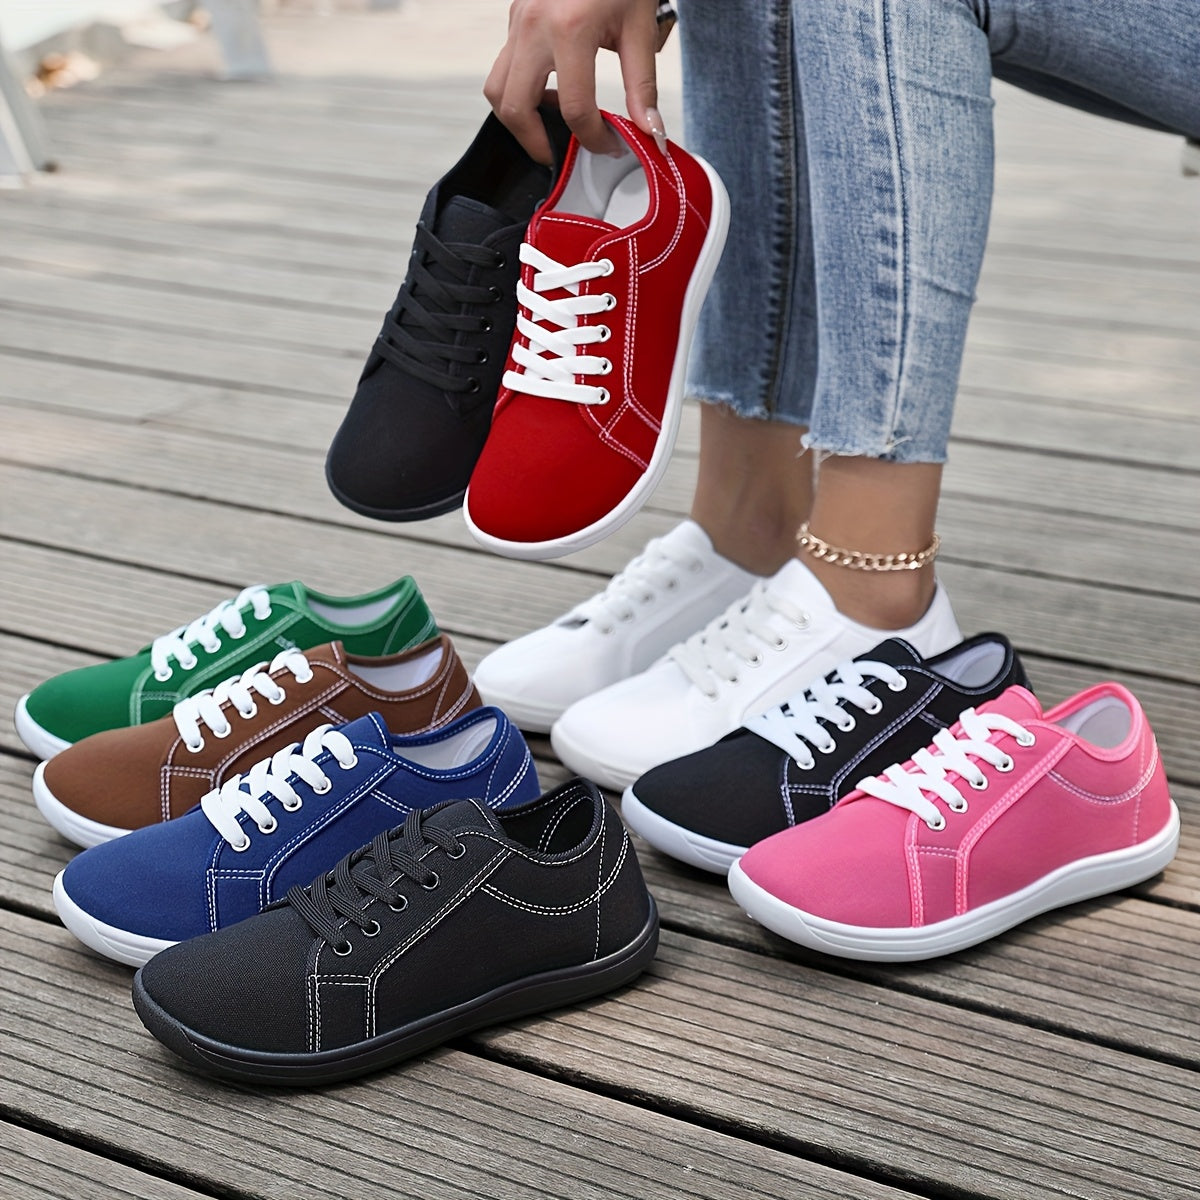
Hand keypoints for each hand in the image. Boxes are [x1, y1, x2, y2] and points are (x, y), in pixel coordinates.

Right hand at [485, 0, 664, 163]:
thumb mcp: (639, 28)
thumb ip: (643, 87)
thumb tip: (650, 134)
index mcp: (570, 29)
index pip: (574, 108)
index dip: (594, 139)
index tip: (610, 146)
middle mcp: (535, 26)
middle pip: (516, 108)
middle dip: (538, 143)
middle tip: (562, 155)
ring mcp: (518, 21)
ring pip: (497, 90)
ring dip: (518, 120)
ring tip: (549, 130)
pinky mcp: (513, 17)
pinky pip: (503, 67)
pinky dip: (519, 91)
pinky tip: (548, 94)